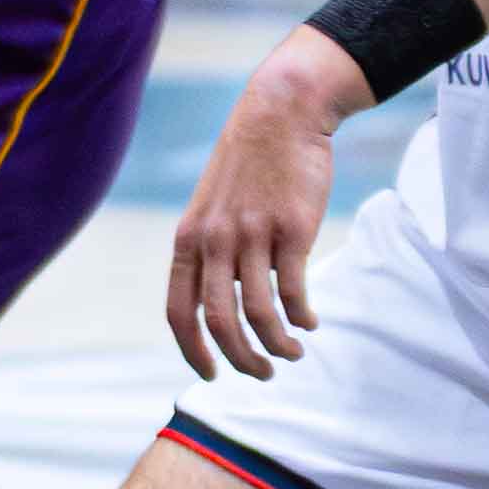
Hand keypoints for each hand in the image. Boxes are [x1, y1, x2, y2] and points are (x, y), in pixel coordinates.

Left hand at [167, 38, 359, 380]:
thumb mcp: (211, 206)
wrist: (280, 113)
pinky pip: (294, 293)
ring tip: (292, 352)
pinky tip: (309, 322)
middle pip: (221, 322)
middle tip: (263, 373)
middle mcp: (215, 240)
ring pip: (259, 314)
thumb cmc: (248, 165)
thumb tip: (221, 307)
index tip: (211, 375)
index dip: (193, 350)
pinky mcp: (291, 230)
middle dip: (242, 360)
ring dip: (278, 346)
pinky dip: (302, 317)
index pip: (179, 311)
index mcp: (190, 238)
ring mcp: (253, 235)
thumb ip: (211, 251)